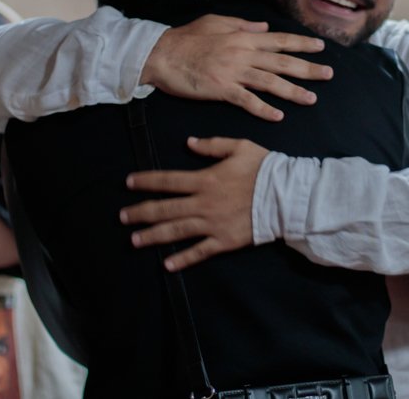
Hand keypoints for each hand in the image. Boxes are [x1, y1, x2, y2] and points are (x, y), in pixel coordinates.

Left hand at [119, 137, 268, 270]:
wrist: (286, 196)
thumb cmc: (265, 168)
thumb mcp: (240, 147)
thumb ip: (213, 145)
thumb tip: (189, 143)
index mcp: (205, 179)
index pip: (168, 180)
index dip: (146, 181)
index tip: (128, 183)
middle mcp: (204, 203)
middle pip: (165, 209)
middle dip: (141, 213)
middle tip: (122, 217)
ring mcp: (212, 224)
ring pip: (176, 231)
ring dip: (153, 236)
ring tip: (134, 240)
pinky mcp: (224, 241)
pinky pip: (199, 251)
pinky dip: (183, 259)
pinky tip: (167, 265)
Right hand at [141, 14, 332, 121]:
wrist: (161, 54)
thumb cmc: (186, 38)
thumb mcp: (216, 22)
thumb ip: (242, 25)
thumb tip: (264, 27)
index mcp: (243, 37)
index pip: (279, 41)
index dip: (301, 45)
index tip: (320, 48)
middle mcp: (242, 53)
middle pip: (282, 62)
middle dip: (308, 69)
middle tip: (328, 75)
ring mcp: (232, 72)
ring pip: (270, 82)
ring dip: (293, 91)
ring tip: (311, 99)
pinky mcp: (221, 89)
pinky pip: (247, 101)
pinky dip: (263, 109)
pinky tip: (278, 116)